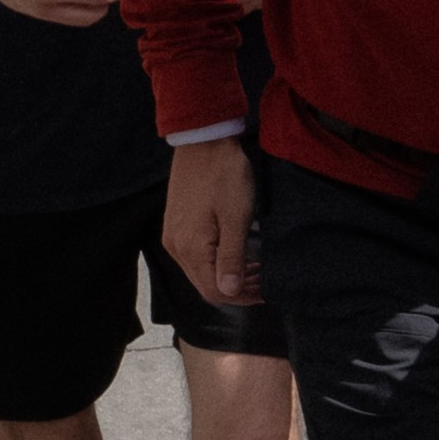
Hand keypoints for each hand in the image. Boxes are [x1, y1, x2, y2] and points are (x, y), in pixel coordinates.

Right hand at [165, 138, 259, 303]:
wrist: (203, 142)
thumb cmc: (223, 175)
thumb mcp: (236, 217)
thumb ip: (231, 257)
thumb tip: (228, 292)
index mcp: (191, 248)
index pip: (214, 291)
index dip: (241, 297)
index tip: (264, 291)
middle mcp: (176, 247)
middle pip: (204, 285)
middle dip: (235, 289)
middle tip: (262, 281)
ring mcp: (174, 236)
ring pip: (199, 272)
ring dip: (225, 276)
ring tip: (253, 268)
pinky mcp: (176, 225)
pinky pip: (194, 256)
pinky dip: (215, 262)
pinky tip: (234, 253)